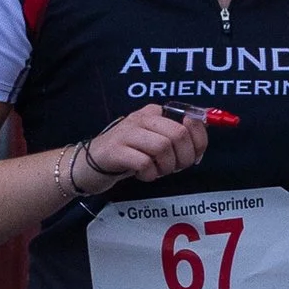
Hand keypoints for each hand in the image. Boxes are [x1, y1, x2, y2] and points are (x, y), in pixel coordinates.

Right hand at [80, 104, 218, 192]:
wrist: (87, 166)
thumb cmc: (127, 156)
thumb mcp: (153, 142)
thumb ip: (176, 138)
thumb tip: (201, 141)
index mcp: (153, 113)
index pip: (189, 120)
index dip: (200, 141)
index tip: (194, 156)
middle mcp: (140, 118)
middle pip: (178, 133)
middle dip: (184, 157)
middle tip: (174, 168)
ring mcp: (126, 133)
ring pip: (163, 147)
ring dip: (166, 166)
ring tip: (156, 171)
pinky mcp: (115, 151)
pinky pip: (144, 163)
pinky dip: (150, 174)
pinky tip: (143, 175)